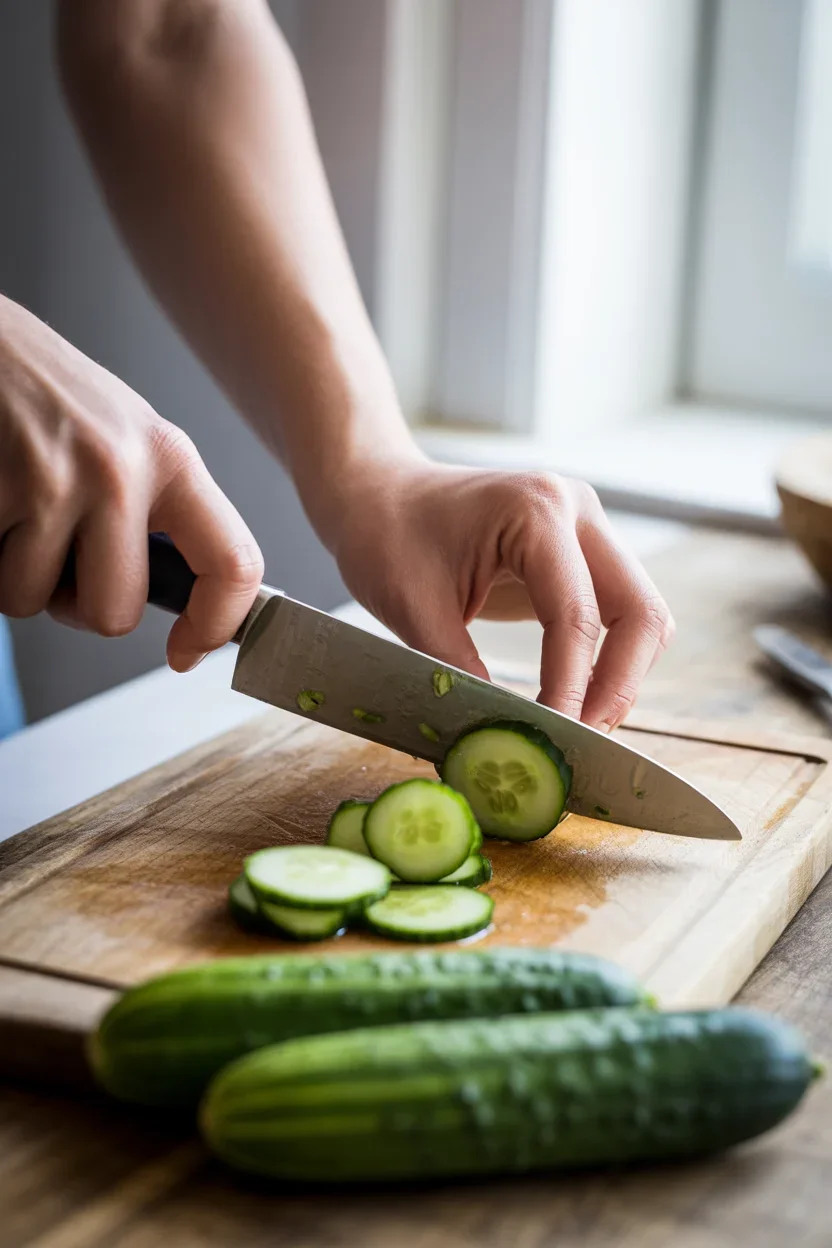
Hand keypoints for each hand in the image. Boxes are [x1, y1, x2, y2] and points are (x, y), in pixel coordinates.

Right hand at [0, 296, 262, 670]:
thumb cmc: (47, 394)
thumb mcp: (127, 438)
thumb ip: (158, 511)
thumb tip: (185, 598)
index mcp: (170, 458)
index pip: (233, 562)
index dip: (215, 625)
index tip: (187, 650)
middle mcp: (119, 470)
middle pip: (114, 613)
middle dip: (76, 603)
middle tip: (58, 553)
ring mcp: (52, 481)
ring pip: (34, 602)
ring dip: (15, 574)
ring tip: (15, 512)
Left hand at [334, 460, 673, 729]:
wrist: (379, 494)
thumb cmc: (386, 537)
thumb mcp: (412, 609)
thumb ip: (459, 672)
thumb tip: (502, 737)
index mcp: (536, 511)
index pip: (576, 616)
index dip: (571, 688)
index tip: (552, 739)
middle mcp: (577, 511)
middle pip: (641, 613)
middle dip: (617, 687)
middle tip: (580, 741)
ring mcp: (586, 529)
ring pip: (642, 616)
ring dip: (619, 677)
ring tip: (577, 726)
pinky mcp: (582, 552)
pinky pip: (618, 614)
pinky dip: (604, 660)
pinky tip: (572, 696)